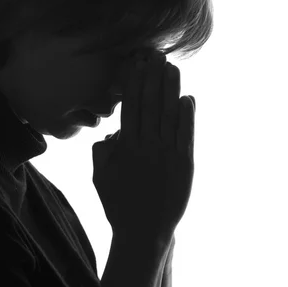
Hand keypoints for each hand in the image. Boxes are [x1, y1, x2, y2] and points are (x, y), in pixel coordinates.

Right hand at [92, 51, 195, 237]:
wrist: (144, 232)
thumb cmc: (119, 204)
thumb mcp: (100, 176)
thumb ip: (102, 150)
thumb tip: (115, 132)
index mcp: (126, 147)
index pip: (131, 107)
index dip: (134, 83)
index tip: (137, 64)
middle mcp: (147, 147)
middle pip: (151, 104)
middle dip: (153, 77)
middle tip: (157, 55)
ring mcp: (168, 155)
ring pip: (170, 114)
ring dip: (171, 89)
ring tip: (173, 68)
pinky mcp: (185, 164)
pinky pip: (186, 134)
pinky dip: (187, 115)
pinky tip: (188, 98)